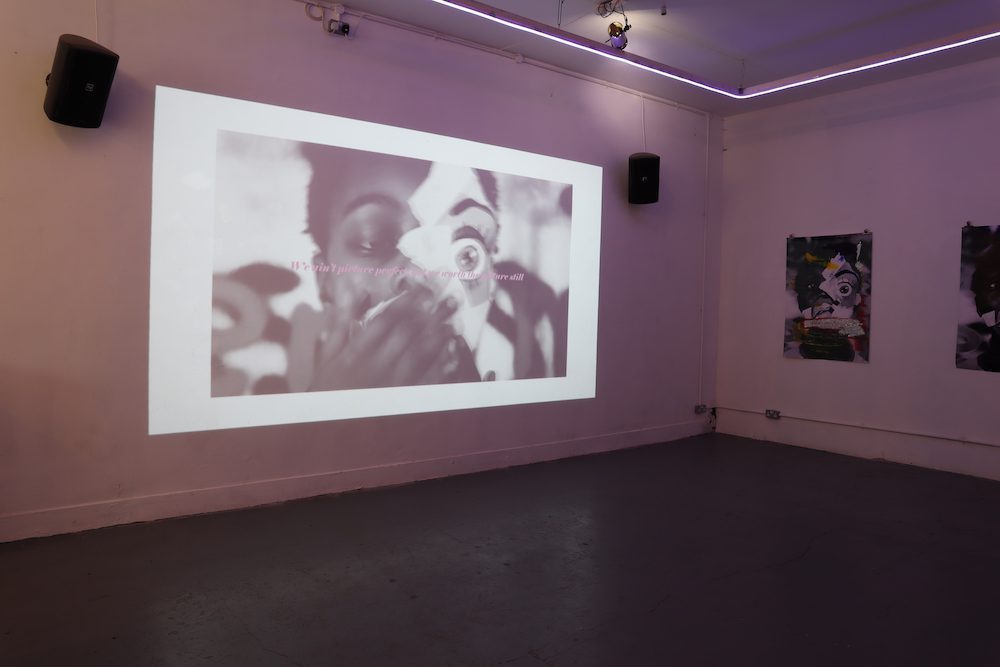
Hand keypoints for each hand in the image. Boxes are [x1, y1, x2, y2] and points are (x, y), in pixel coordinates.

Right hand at [307, 284, 478, 389]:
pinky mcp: (401, 401)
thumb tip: (358, 294)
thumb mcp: (326, 357)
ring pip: (421, 355)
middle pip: (409, 332)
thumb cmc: (327, 390)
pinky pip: (424, 383)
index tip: (424, 288)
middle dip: (432, 313)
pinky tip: (452, 356)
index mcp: (357, 351)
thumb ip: (340, 325)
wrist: (328, 424)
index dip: (409, 301)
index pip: (387, 319)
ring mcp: (391, 383)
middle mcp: (376, 365)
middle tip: (449, 298)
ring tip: (455, 322)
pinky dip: (440, 369)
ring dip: (440, 337)